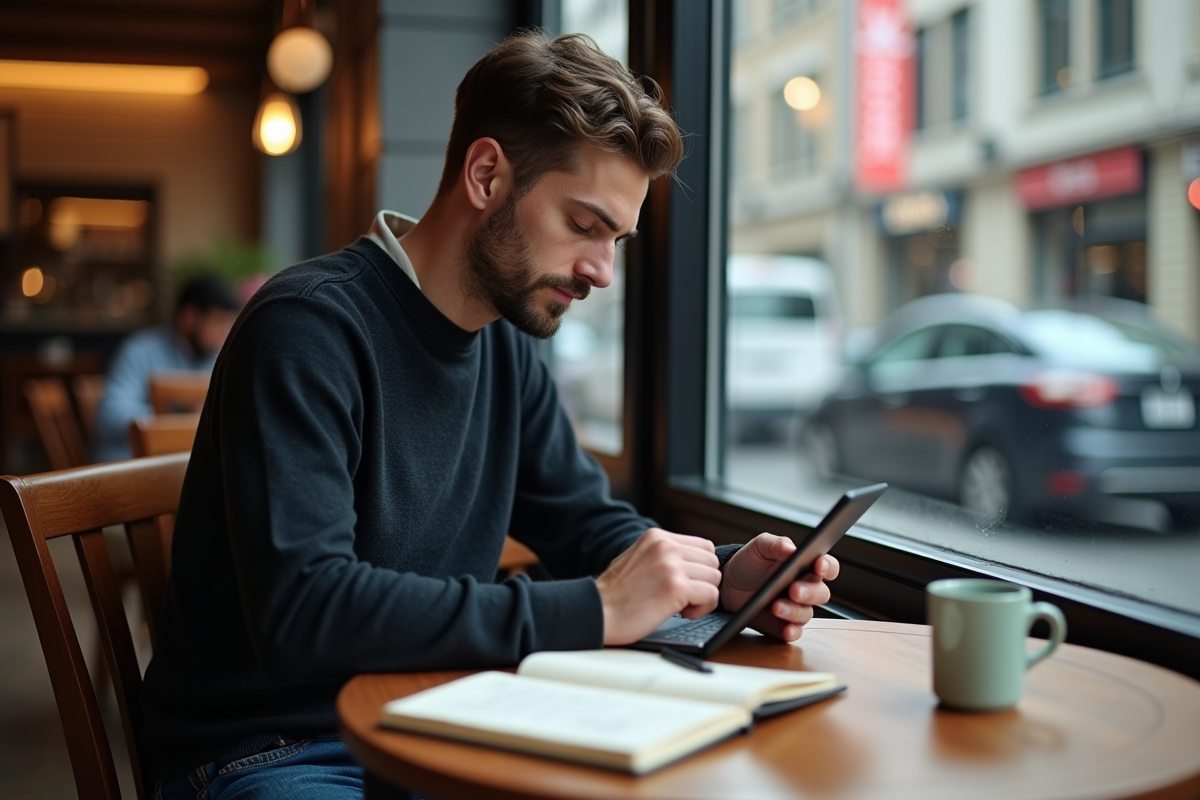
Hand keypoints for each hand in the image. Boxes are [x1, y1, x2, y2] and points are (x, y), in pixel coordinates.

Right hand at [596, 528, 721, 644]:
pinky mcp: (675, 587)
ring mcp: (671, 565)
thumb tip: (694, 561)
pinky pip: (712, 595)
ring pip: (715, 579)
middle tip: (682, 597)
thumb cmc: (616, 594)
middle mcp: (665, 546)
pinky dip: (702, 609)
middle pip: (712, 562)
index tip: (685, 583)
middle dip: (702, 582)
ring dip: (702, 597)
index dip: (699, 569)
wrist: (596, 612)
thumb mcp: (639, 558)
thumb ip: (664, 554)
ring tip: (679, 605)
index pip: (704, 547)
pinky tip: (681, 613)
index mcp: (657, 536)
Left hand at [720, 533, 839, 641]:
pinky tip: (786, 630)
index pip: (827, 567)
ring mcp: (796, 608)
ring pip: (807, 613)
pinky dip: (793, 632)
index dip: (827, 566)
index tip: (819, 565)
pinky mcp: (784, 625)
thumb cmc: (750, 562)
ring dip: (794, 611)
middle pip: (821, 593)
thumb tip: (791, 549)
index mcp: (805, 566)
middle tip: (794, 589)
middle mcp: (806, 588)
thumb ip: (777, 545)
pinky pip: (795, 632)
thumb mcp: (760, 547)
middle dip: (809, 592)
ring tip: (776, 606)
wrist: (728, 584)